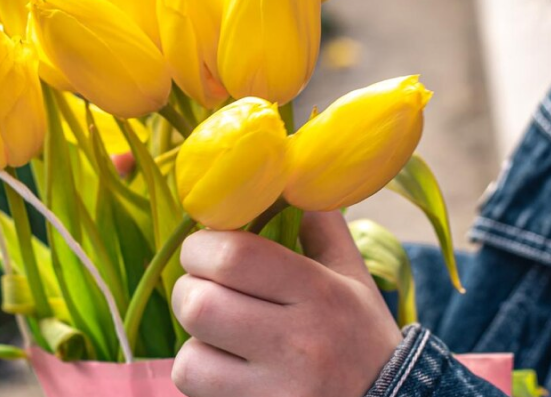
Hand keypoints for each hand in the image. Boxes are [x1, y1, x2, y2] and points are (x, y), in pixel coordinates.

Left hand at [171, 211, 402, 396]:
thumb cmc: (362, 337)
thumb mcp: (353, 277)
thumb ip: (319, 224)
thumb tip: (283, 175)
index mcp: (321, 293)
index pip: (235, 255)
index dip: (202, 246)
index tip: (205, 248)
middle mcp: (299, 343)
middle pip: (201, 304)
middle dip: (189, 291)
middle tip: (204, 290)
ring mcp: (279, 389)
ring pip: (190, 357)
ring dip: (195, 343)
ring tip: (219, 338)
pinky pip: (198, 392)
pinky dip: (202, 377)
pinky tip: (228, 371)